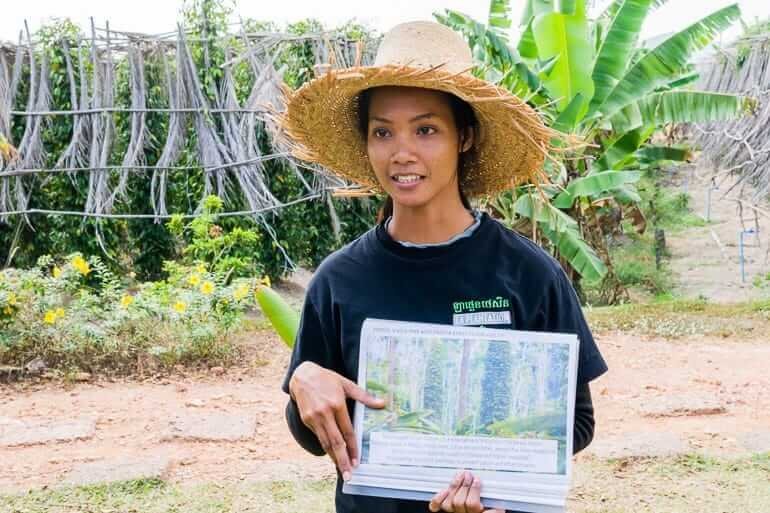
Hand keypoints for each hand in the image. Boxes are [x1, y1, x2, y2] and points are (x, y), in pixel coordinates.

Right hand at [289, 361, 384, 479]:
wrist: (302, 375)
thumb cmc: (327, 379)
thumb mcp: (347, 384)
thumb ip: (364, 396)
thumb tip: (383, 403)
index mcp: (336, 404)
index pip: (347, 432)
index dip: (353, 448)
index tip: (357, 461)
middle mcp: (324, 413)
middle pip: (335, 442)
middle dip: (342, 460)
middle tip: (348, 474)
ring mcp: (313, 418)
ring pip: (325, 442)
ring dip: (333, 457)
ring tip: (341, 469)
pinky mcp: (306, 420)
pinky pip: (318, 436)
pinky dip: (326, 447)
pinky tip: (332, 455)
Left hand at [429, 471, 503, 512]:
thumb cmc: (484, 509)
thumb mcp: (493, 508)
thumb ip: (494, 504)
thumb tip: (499, 498)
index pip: (473, 504)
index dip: (474, 490)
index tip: (478, 480)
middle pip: (461, 502)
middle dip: (464, 486)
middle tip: (468, 475)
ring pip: (449, 503)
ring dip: (454, 487)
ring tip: (460, 476)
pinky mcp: (444, 511)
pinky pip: (437, 506)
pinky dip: (439, 497)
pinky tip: (445, 490)